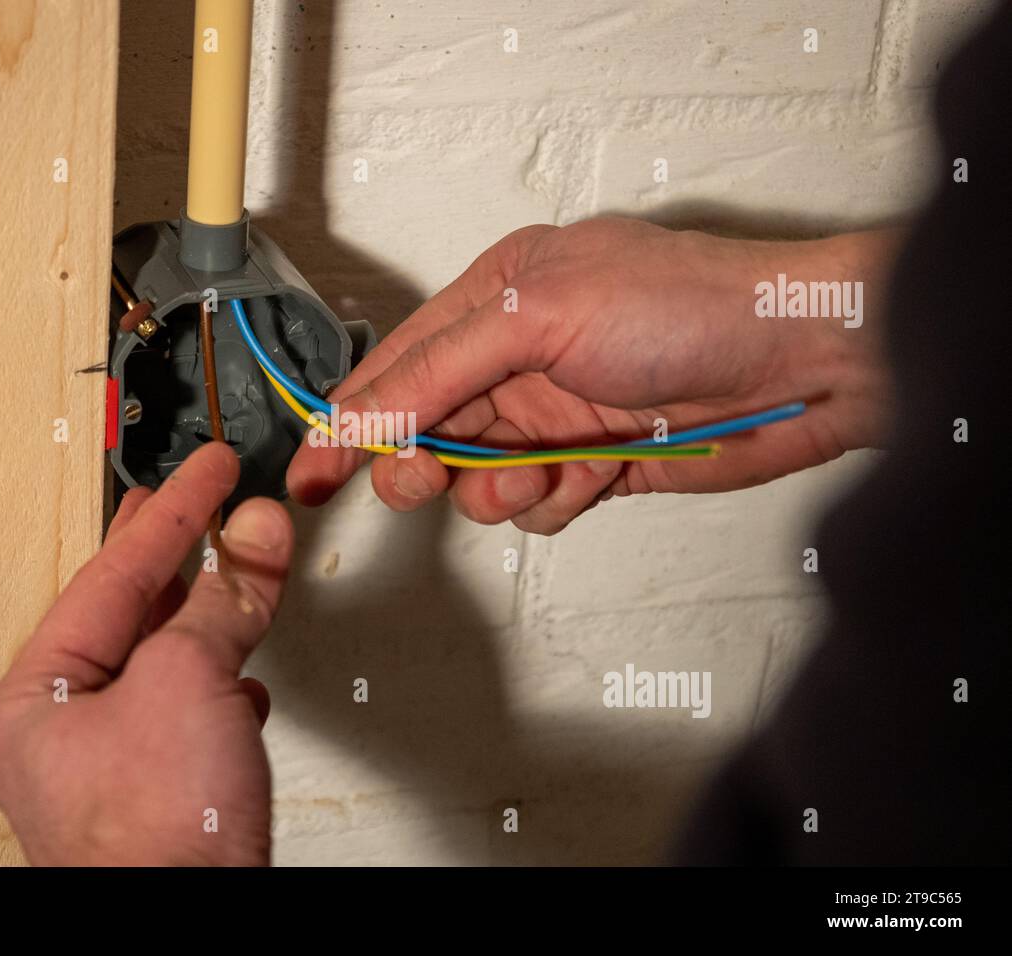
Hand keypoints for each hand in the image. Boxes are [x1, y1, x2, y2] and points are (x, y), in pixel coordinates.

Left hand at [0, 443, 292, 865]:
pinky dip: (220, 681)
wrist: (189, 927)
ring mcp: (111, 764)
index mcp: (33, 697)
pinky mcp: (159, 792)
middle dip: (172, 553)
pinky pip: (188, 710)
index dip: (170, 513)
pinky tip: (241, 674)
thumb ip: (221, 597)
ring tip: (233, 562)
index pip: (110, 575)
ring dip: (209, 612)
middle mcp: (61, 731)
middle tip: (195, 495)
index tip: (206, 470)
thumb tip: (251, 536)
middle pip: (125, 613)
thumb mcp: (185, 680)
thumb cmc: (154, 838)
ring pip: (162, 661)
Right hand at [289, 217, 897, 533]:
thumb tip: (363, 413)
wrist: (806, 363)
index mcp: (496, 294)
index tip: (311, 471)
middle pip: (428, 425)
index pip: (396, 364)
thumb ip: (440, 370)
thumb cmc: (690, 307)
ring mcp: (556, 411)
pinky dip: (550, 501)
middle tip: (424, 477)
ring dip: (494, 487)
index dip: (349, 419)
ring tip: (536, 474)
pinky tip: (588, 477)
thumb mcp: (540, 314)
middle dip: (418, 460)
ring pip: (477, 475)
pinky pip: (535, 503)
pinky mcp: (593, 461)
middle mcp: (520, 354)